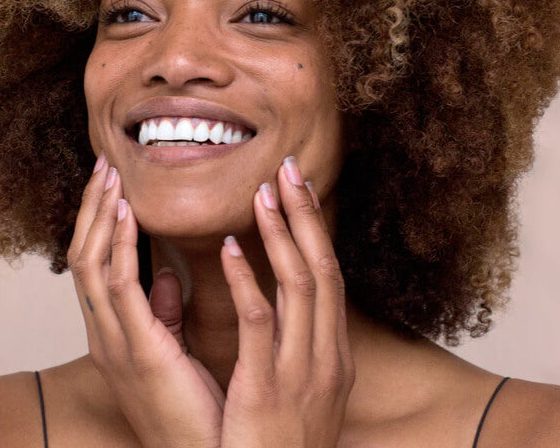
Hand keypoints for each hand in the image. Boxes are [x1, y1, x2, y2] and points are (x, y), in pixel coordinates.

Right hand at [67, 153, 224, 447]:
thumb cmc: (196, 415)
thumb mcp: (174, 355)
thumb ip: (164, 315)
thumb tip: (166, 277)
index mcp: (113, 336)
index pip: (94, 267)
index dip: (99, 225)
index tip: (111, 186)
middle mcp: (104, 336)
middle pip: (82, 258)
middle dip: (92, 211)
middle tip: (104, 167)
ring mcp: (114, 344)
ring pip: (90, 265)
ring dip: (100, 218)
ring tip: (112, 179)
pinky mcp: (137, 351)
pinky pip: (118, 288)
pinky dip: (119, 246)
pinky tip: (128, 216)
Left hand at [218, 156, 354, 447]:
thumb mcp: (286, 392)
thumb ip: (275, 347)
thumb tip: (257, 304)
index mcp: (328, 357)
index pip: (327, 279)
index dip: (314, 231)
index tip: (296, 189)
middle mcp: (325, 358)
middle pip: (323, 270)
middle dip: (307, 217)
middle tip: (288, 168)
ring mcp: (301, 373)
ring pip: (301, 286)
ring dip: (282, 234)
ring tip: (262, 193)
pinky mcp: (268, 390)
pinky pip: (260, 324)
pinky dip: (248, 281)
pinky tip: (231, 249)